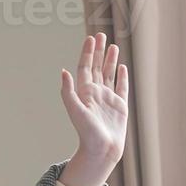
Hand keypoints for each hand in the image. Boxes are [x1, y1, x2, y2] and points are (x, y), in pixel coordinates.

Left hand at [60, 33, 128, 167]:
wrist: (102, 150)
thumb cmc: (87, 132)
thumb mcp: (75, 110)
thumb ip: (68, 91)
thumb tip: (63, 71)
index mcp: (84, 92)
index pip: (85, 67)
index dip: (87, 53)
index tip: (91, 38)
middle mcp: (96, 93)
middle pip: (97, 67)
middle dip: (99, 51)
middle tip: (101, 35)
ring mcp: (108, 99)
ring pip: (109, 74)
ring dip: (110, 60)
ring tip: (113, 46)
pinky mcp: (120, 106)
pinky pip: (121, 87)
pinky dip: (121, 77)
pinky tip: (122, 67)